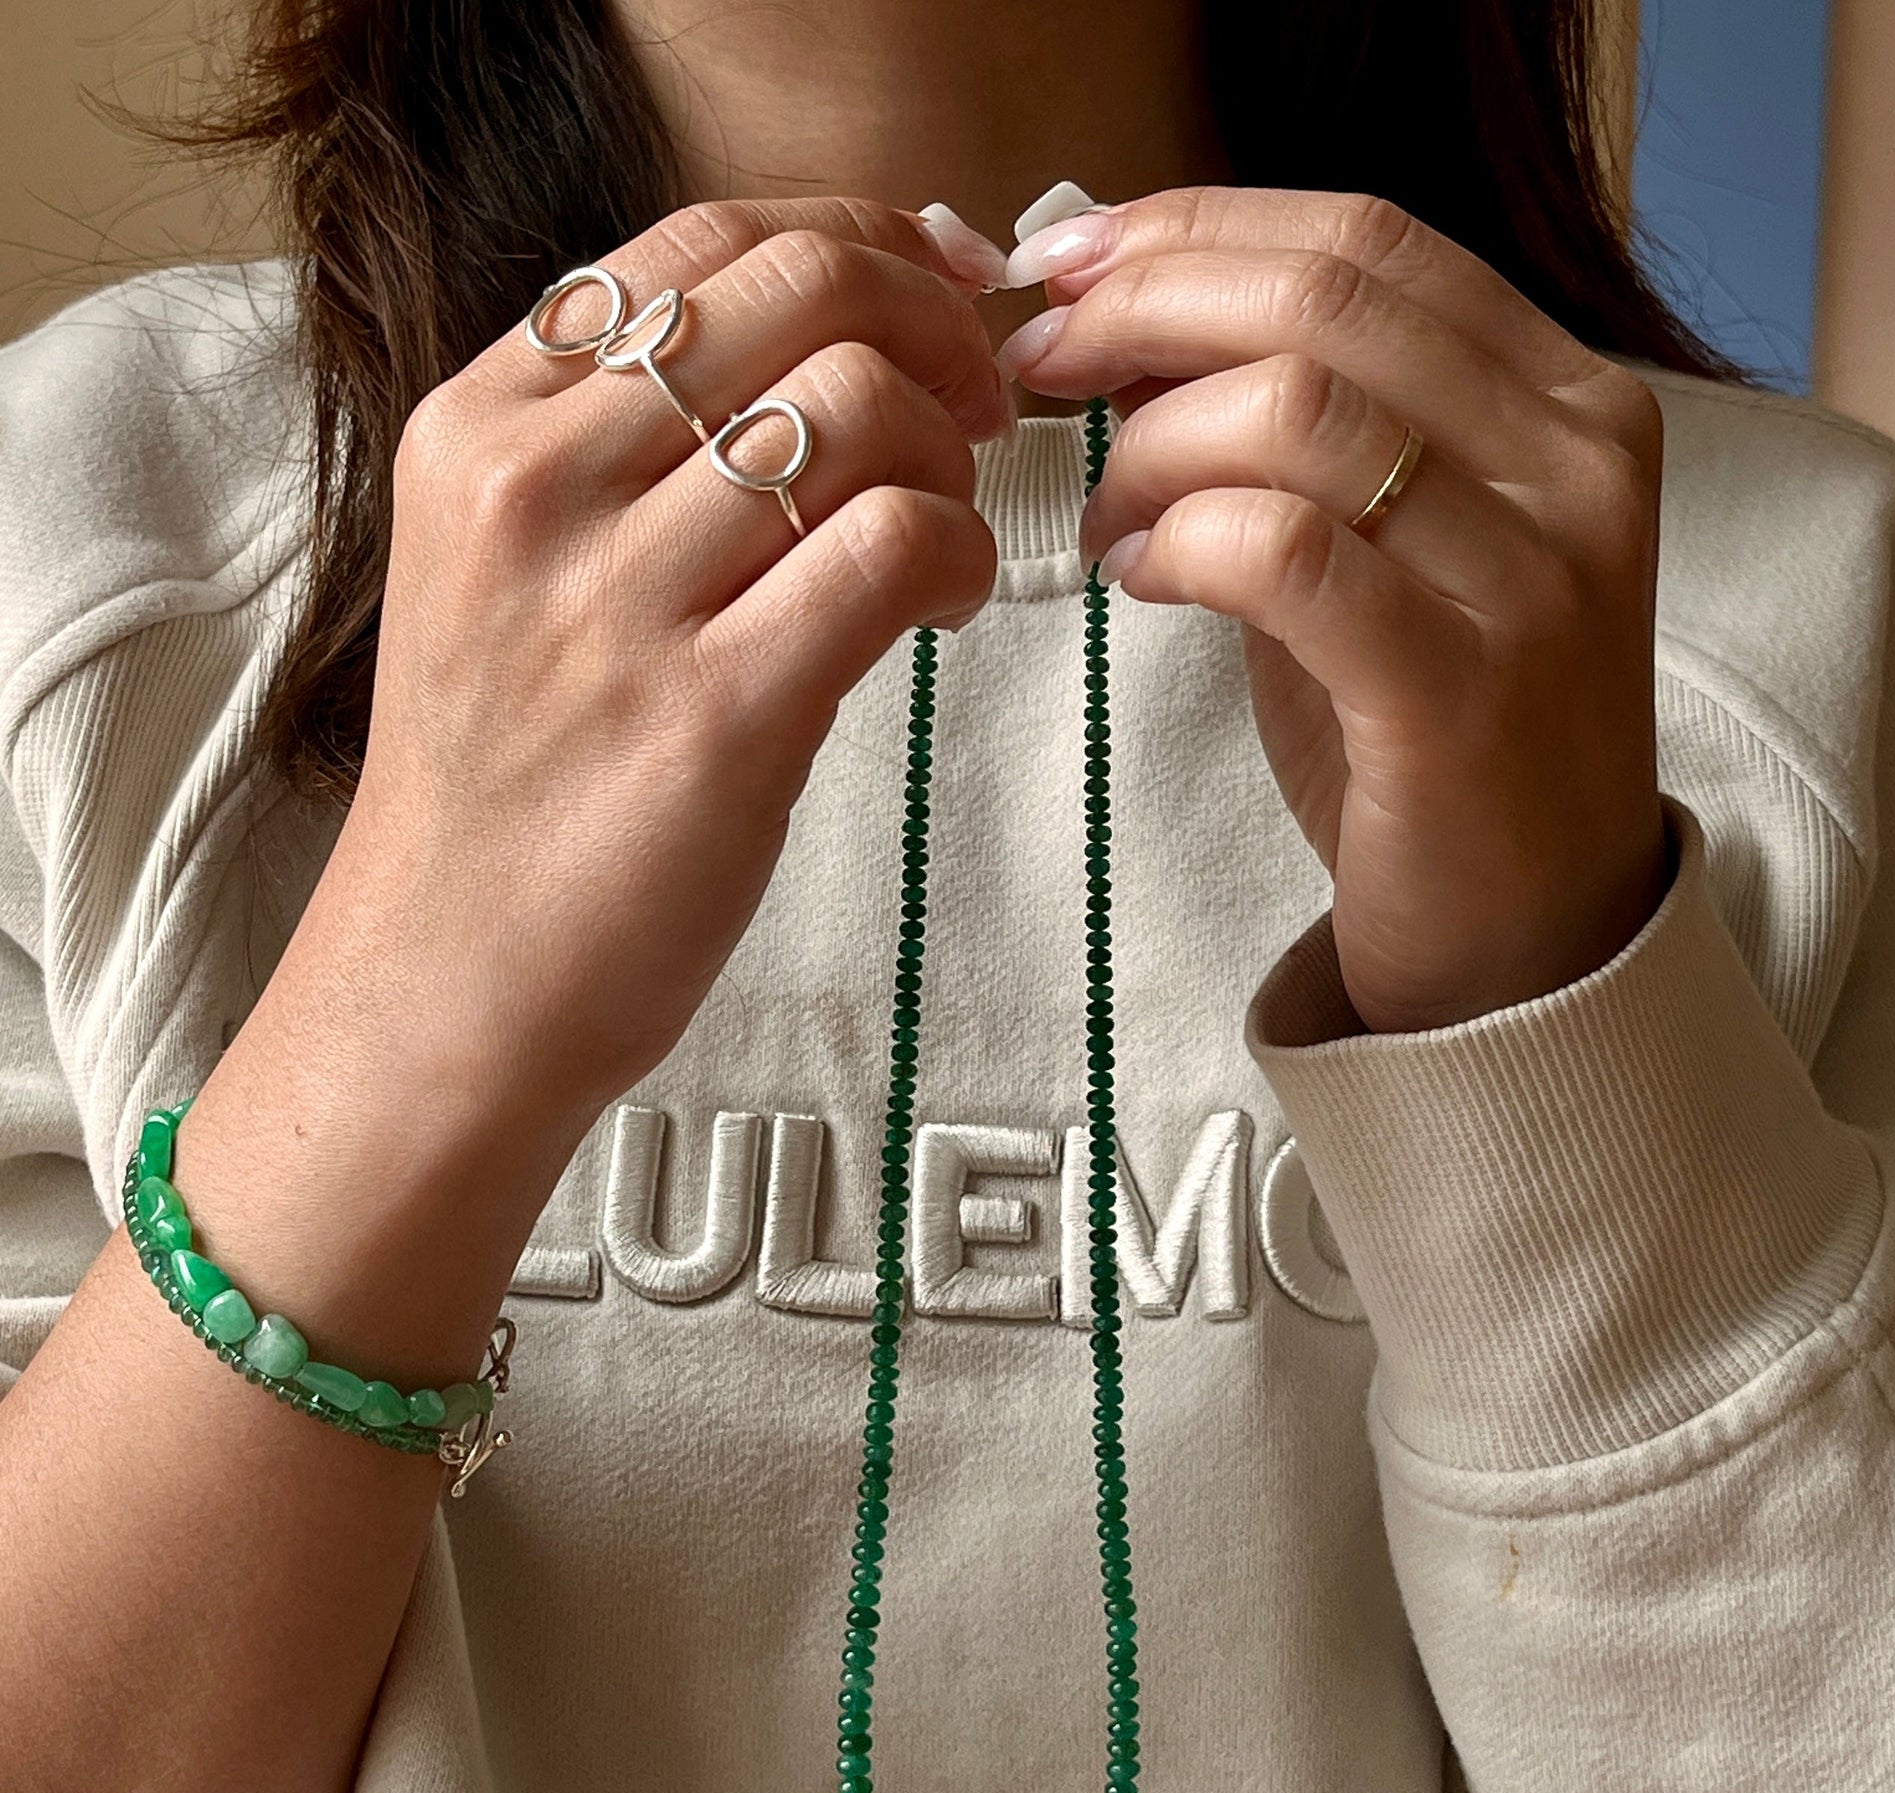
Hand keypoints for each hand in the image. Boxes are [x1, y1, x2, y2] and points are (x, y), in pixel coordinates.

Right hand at [315, 196, 1005, 1130]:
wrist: (447, 985)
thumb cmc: (505, 790)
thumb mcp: (504, 574)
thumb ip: (620, 455)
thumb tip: (826, 351)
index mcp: (480, 428)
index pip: (703, 238)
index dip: (863, 238)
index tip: (938, 294)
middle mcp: (535, 489)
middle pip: (801, 287)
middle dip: (936, 324)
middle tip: (982, 404)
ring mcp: (617, 603)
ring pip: (860, 404)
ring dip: (955, 453)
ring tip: (948, 529)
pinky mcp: (712, 717)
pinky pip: (894, 546)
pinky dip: (962, 552)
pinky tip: (947, 605)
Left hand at [1001, 186, 1669, 1034]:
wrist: (1532, 940)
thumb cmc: (1434, 739)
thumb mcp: (1386, 552)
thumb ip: (1295, 438)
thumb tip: (1129, 332)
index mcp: (1568, 401)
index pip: (1368, 242)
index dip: (1196, 229)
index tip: (1069, 260)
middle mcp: (1574, 465)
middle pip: (1325, 300)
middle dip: (1144, 306)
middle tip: (1034, 362)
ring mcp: (1534, 576)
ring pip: (1298, 413)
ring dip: (1151, 446)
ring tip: (1102, 515)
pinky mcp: (1461, 691)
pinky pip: (1284, 554)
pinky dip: (1181, 542)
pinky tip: (1135, 579)